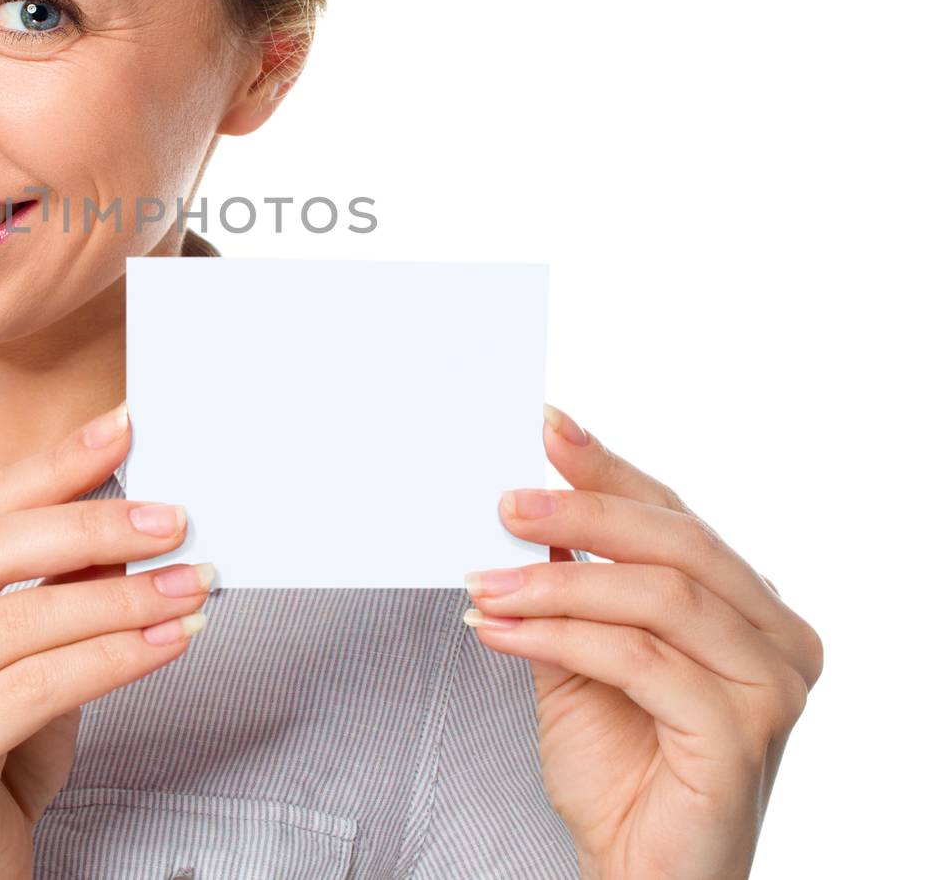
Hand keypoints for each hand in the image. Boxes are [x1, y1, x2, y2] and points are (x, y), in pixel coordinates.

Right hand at [0, 401, 213, 879]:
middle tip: (172, 517)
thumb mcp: (21, 646)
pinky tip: (171, 642)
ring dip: (122, 598)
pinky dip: (116, 659)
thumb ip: (52, 577)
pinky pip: (38, 686)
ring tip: (192, 584)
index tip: (124, 426)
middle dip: (93, 524)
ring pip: (21, 620)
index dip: (52, 466)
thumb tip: (130, 510)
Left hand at [462, 404, 822, 879]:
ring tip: (485, 581)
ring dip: (556, 580)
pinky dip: (559, 636)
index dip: (611, 468)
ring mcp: (770, 688)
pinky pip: (639, 661)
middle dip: (583, 509)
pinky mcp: (740, 736)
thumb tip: (531, 505)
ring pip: (657, 597)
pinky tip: (500, 630)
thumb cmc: (618, 767)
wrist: (634, 872)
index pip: (677, 517)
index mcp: (749, 609)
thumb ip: (570, 582)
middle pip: (678, 543)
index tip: (547, 426)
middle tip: (504, 502)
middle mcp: (777, 640)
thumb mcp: (579, 653)